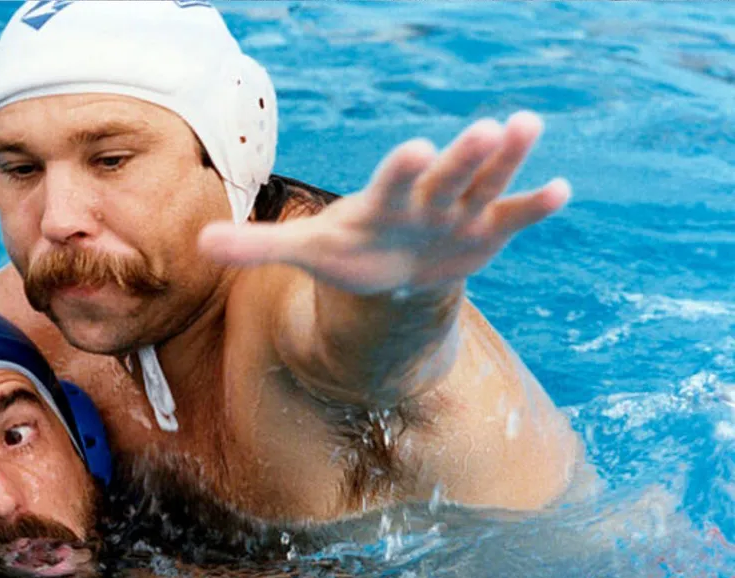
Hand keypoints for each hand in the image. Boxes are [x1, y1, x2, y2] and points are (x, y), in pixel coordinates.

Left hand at [199, 111, 569, 295]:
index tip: (417, 148)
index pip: (391, 182)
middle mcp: (423, 199)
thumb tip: (198, 245)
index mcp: (382, 203)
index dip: (402, 168)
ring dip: (506, 159)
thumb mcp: (306, 253)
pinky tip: (561, 190)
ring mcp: (458, 212)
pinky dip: (533, 205)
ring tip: (526, 124)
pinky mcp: (484, 230)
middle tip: (487, 126)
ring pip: (483, 181)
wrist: (391, 271)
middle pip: (445, 174)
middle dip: (464, 155)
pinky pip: (511, 214)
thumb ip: (257, 247)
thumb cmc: (349, 253)